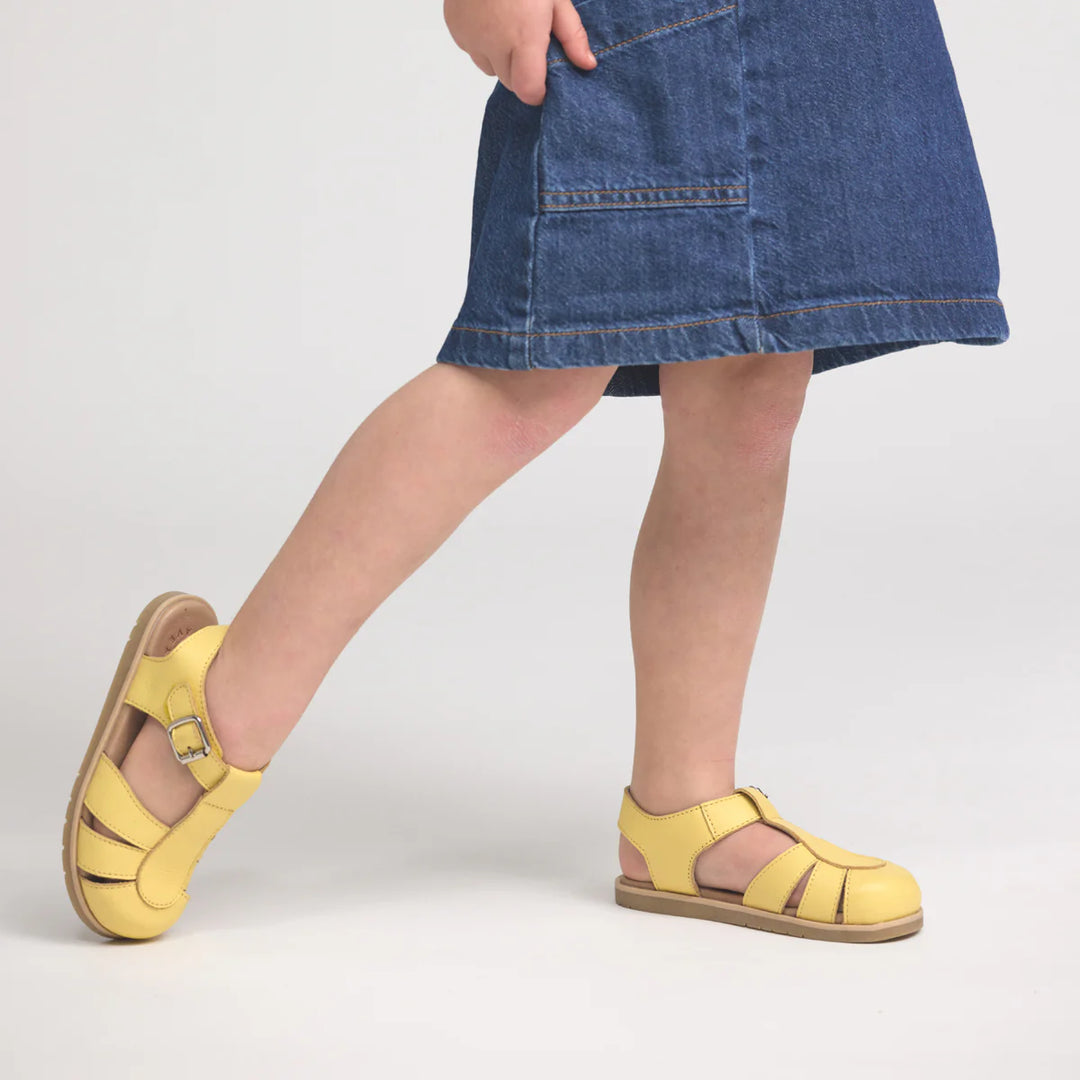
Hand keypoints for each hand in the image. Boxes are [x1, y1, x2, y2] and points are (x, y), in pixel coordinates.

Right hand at [444, 0, 596, 105]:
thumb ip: (571, 35)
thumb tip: (587, 65)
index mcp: (523, 39)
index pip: (528, 91)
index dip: (538, 91)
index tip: (545, 81)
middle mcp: (494, 45)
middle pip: (510, 82)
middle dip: (522, 71)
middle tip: (530, 40)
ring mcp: (470, 38)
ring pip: (490, 68)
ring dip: (501, 57)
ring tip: (508, 24)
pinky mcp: (456, 29)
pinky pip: (473, 49)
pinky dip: (483, 42)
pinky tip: (490, 16)